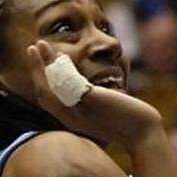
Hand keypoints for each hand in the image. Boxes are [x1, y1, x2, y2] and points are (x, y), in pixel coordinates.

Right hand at [26, 40, 163, 152]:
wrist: (144, 131)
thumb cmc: (127, 119)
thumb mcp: (103, 110)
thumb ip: (90, 100)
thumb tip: (86, 87)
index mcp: (72, 119)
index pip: (47, 99)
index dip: (39, 78)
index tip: (39, 59)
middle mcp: (72, 118)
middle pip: (44, 93)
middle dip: (36, 69)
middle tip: (32, 47)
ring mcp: (80, 112)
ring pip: (53, 88)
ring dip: (44, 64)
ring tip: (40, 45)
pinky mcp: (93, 103)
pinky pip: (71, 87)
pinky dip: (62, 71)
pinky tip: (61, 56)